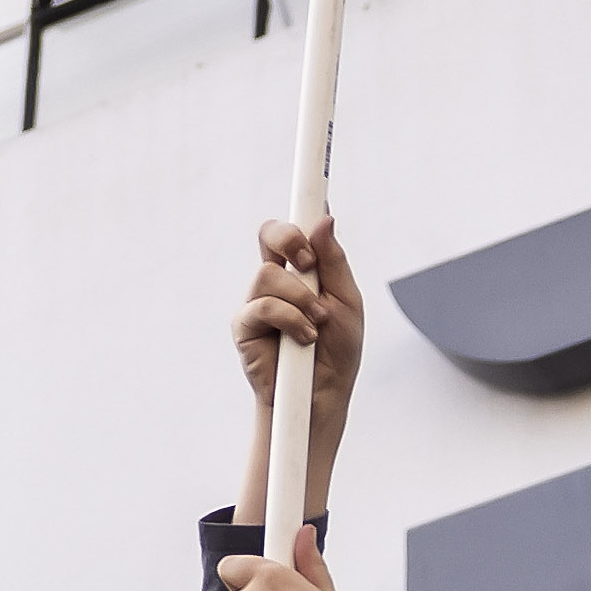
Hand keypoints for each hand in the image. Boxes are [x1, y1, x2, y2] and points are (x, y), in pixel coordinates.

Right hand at [228, 211, 367, 538]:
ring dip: (301, 299)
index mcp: (301, 272)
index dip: (298, 210)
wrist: (322, 400)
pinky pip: (261, 306)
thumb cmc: (336, 354)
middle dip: (290, 238)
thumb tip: (324, 219)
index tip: (315, 190)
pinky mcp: (243, 329)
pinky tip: (304, 339)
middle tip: (310, 263)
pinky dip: (290, 319)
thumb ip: (334, 263)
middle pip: (269, 233)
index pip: (293, 230)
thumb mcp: (347, 304)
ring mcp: (256, 303)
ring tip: (317, 324)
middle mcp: (274, 282)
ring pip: (269, 274)